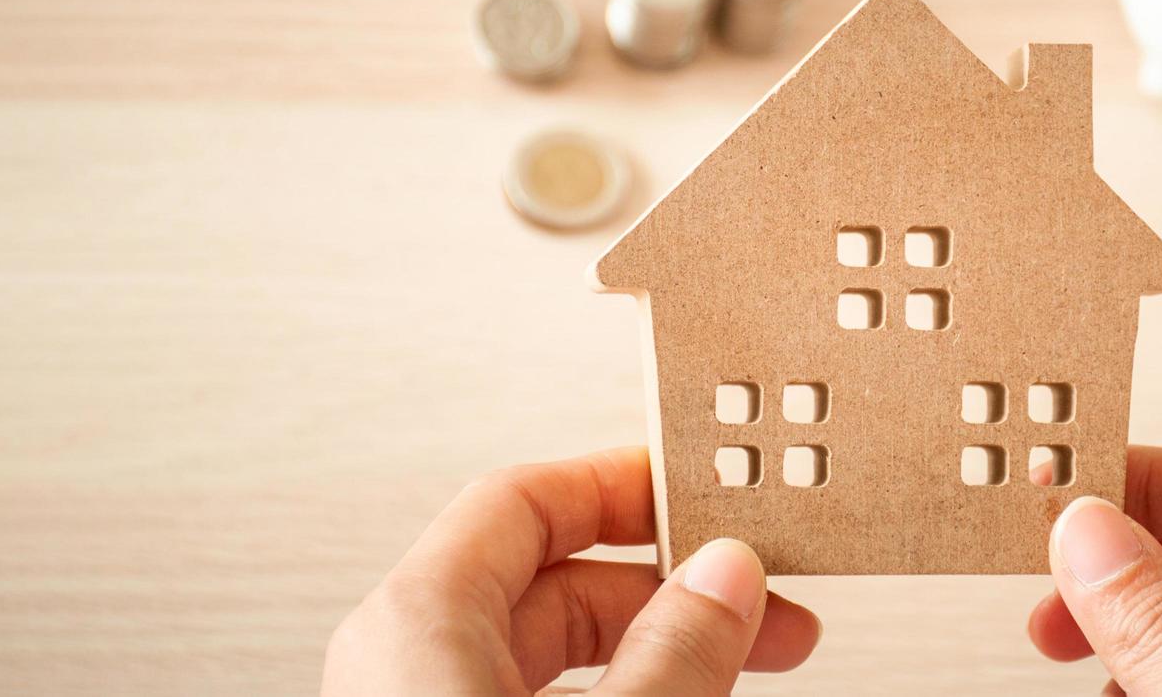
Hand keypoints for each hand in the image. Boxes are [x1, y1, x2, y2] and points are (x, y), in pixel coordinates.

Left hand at [323, 446, 821, 694]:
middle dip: (666, 589)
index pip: (524, 499)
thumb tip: (725, 582)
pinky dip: (611, 691)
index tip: (706, 492)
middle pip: (546, 580)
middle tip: (762, 609)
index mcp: (413, 621)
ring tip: (740, 665)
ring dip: (650, 649)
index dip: (624, 486)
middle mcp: (399, 664)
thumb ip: (671, 656)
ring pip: (545, 657)